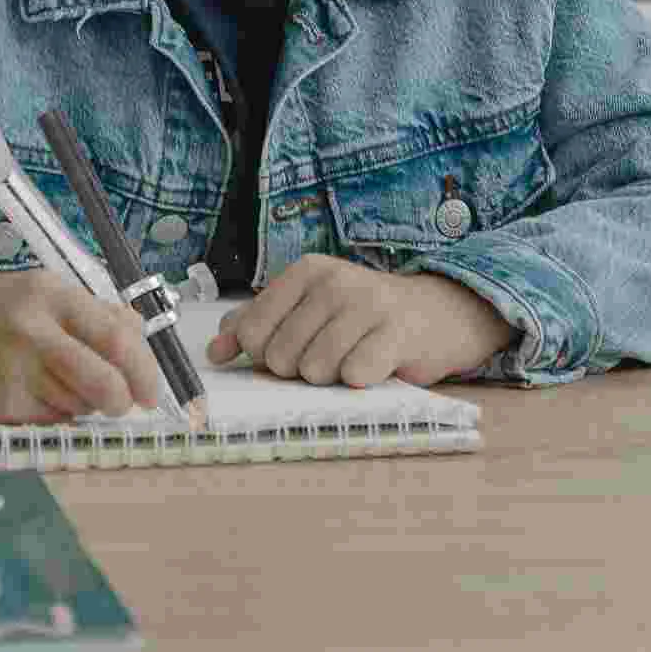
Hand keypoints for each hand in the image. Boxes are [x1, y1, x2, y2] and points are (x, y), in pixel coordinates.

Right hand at [0, 271, 160, 423]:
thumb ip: (94, 315)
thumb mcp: (42, 295)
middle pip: (105, 383)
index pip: (118, 338)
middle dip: (121, 401)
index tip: (150, 391)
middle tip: (121, 403)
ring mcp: (13, 370)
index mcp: (51, 293)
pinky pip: (48, 421)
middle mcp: (32, 330)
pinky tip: (27, 393)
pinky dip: (50, 415)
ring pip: (79, 406)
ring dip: (80, 405)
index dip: (145, 371)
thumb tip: (143, 341)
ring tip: (52, 383)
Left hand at [205, 255, 514, 386]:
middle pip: (281, 357)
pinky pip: (355, 375)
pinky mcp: (396, 333)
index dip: (264, 356)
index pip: (253, 331)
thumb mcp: (307, 308)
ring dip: (332, 378)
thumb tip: (215, 353)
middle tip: (330, 354)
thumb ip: (256, 324)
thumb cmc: (362, 316)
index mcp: (305, 271)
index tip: (290, 350)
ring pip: (315, 370)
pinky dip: (361, 380)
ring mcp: (366, 304)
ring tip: (352, 358)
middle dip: (301, 369)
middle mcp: (333, 281)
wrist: (435, 314)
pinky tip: (375, 364)